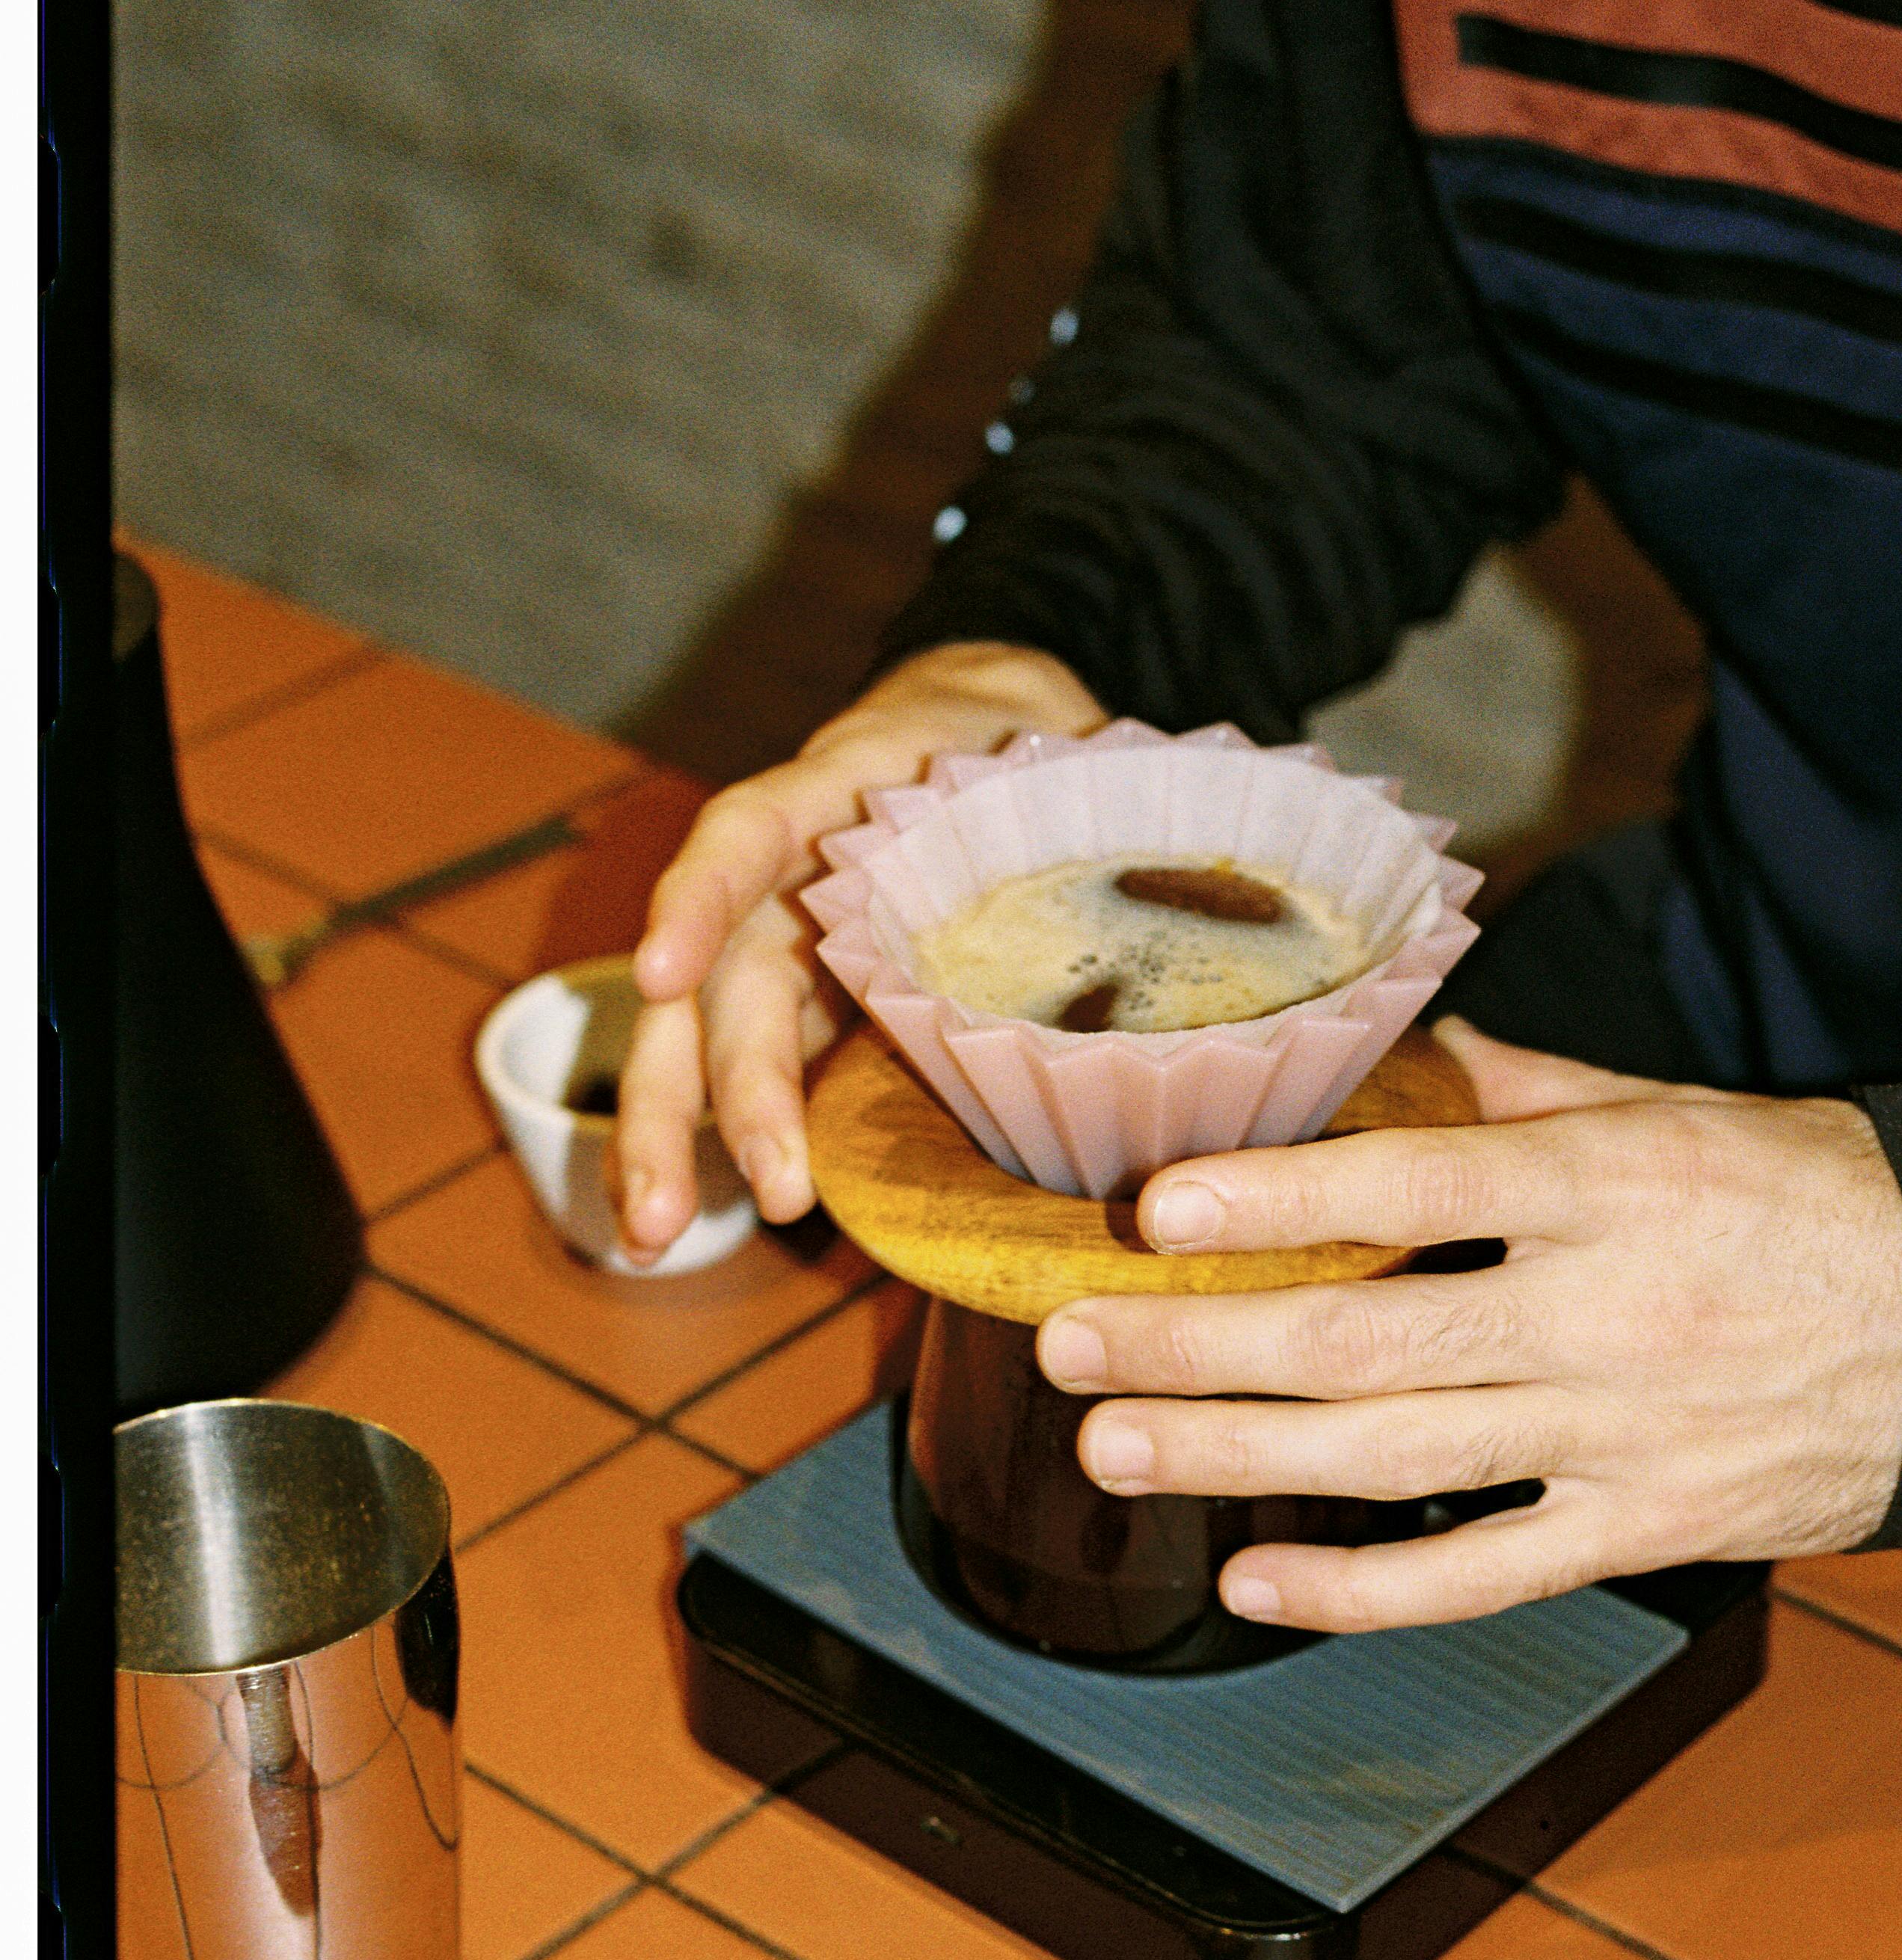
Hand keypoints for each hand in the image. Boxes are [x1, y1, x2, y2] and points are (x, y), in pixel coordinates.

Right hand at [613, 641, 1105, 1258]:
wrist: (989, 720)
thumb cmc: (1023, 749)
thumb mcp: (1057, 756)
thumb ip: (1087, 819)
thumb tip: (1197, 888)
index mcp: (840, 793)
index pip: (747, 834)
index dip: (701, 902)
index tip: (661, 976)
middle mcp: (785, 872)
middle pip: (715, 978)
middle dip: (690, 1097)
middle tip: (670, 1213)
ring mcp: (780, 935)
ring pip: (699, 1033)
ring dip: (668, 1139)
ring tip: (647, 1239)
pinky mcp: (799, 992)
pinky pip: (744, 1060)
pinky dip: (716, 1133)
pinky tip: (684, 1215)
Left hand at [1033, 1017, 1901, 1629]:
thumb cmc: (1824, 1205)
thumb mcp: (1683, 1114)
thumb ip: (1529, 1094)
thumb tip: (1407, 1057)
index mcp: (1609, 1189)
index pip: (1412, 1193)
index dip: (1275, 1199)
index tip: (1157, 1201)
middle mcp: (1601, 1315)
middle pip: (1363, 1341)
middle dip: (1196, 1344)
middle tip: (1070, 1337)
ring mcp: (1618, 1437)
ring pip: (1393, 1462)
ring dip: (1235, 1459)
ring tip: (1112, 1444)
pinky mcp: (1642, 1531)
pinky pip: (1478, 1576)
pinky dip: (1359, 1590)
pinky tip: (1254, 1580)